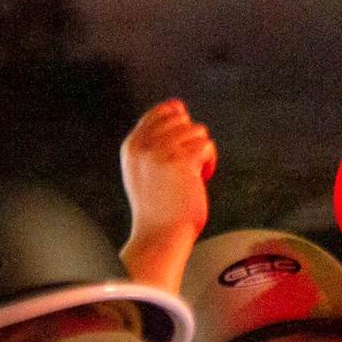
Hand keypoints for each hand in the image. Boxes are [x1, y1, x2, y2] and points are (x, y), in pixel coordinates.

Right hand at [120, 99, 215, 292]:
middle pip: (182, 118)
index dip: (180, 123)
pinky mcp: (181, 161)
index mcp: (132, 145)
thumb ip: (154, 140)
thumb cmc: (157, 209)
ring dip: (201, 152)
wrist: (159, 236)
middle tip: (189, 164)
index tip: (183, 147)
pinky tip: (201, 177)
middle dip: (191, 138)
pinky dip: (209, 161)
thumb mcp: (144, 169)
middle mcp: (144, 144)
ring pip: (198, 131)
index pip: (161, 111)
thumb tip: (178, 105)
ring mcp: (162, 151)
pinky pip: (206, 146)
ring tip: (193, 174)